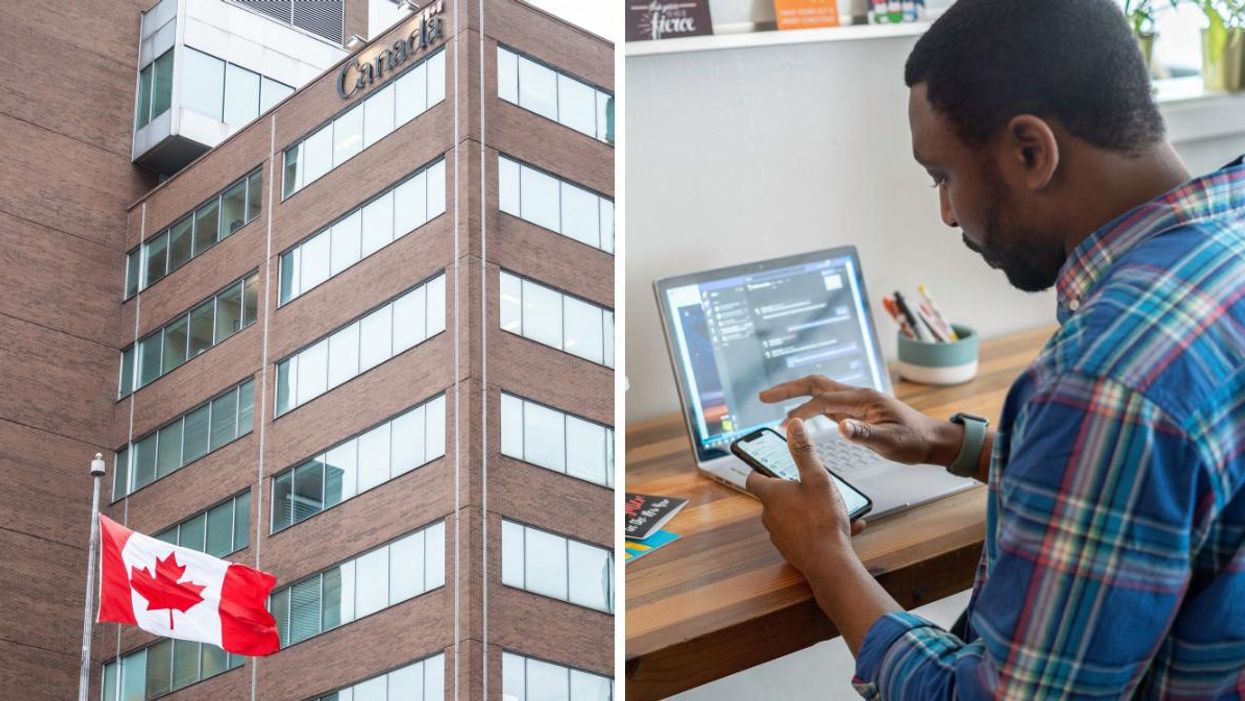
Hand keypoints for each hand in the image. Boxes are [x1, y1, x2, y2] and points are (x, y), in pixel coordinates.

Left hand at [746, 419, 865, 577]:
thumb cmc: (822, 520)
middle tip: (812, 485)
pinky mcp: (792, 550)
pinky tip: (844, 528)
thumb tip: (794, 425)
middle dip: (793, 490)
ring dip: (810, 510)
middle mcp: (770, 515)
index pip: (753, 478)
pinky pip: (804, 533)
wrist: (829, 564)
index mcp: (772, 495)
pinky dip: (819, 528)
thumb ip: (804, 451)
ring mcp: (779, 535)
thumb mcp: (817, 478)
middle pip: (775, 497)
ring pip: (792, 515)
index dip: (760, 470)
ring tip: (836, 508)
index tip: (769, 464)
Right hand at [760, 375, 962, 466]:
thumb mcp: (892, 442)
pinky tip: (799, 414)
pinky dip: (808, 404)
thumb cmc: (914, 441)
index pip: (824, 401)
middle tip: (763, 396)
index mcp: (863, 399)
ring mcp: (855, 402)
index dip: (801, 410)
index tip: (782, 422)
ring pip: (820, 390)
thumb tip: (840, 428)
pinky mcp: (856, 411)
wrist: (931, 440)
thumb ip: (866, 435)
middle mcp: (857, 395)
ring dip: (795, 394)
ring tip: (772, 401)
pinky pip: (826, 403)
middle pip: (816, 384)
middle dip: (788, 389)